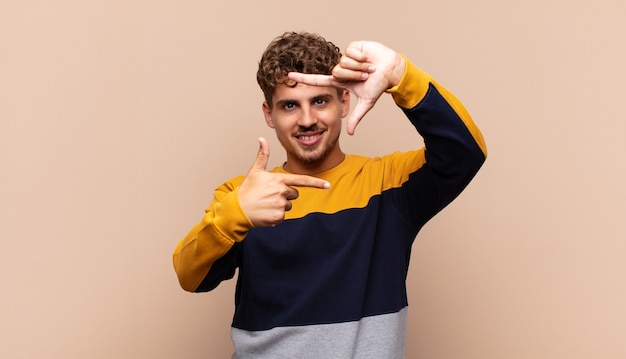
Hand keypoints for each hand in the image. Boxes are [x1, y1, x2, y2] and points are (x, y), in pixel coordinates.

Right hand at [238, 137, 329, 226]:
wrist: (238, 209)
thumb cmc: (247, 190)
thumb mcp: (255, 171)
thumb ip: (263, 155)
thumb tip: (262, 139)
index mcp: (279, 179)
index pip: (302, 180)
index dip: (317, 183)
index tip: (327, 185)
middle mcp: (282, 192)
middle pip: (294, 194)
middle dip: (285, 195)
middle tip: (269, 195)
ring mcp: (281, 205)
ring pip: (289, 205)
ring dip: (280, 205)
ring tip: (266, 203)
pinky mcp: (279, 217)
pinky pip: (283, 216)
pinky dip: (276, 215)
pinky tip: (265, 212)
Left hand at [288, 41, 405, 134]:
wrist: (391, 69)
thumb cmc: (379, 84)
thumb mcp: (366, 103)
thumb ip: (356, 117)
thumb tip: (350, 134)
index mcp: (340, 80)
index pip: (318, 80)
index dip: (304, 79)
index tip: (289, 76)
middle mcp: (341, 68)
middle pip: (336, 72)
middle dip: (353, 76)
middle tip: (366, 76)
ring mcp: (346, 58)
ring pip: (343, 63)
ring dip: (359, 67)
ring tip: (369, 67)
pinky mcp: (352, 47)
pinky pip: (350, 53)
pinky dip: (361, 57)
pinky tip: (368, 57)